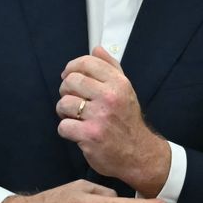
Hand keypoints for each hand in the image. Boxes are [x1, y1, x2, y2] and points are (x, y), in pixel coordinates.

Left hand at [57, 47, 169, 194]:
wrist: (139, 154)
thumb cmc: (128, 121)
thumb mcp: (125, 90)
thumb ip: (111, 68)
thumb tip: (97, 49)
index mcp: (118, 83)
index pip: (86, 63)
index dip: (71, 68)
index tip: (68, 75)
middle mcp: (110, 97)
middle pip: (70, 81)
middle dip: (66, 91)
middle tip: (73, 100)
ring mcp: (100, 117)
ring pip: (64, 103)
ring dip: (64, 112)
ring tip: (76, 117)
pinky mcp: (90, 135)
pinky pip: (63, 126)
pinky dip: (67, 130)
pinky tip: (78, 132)